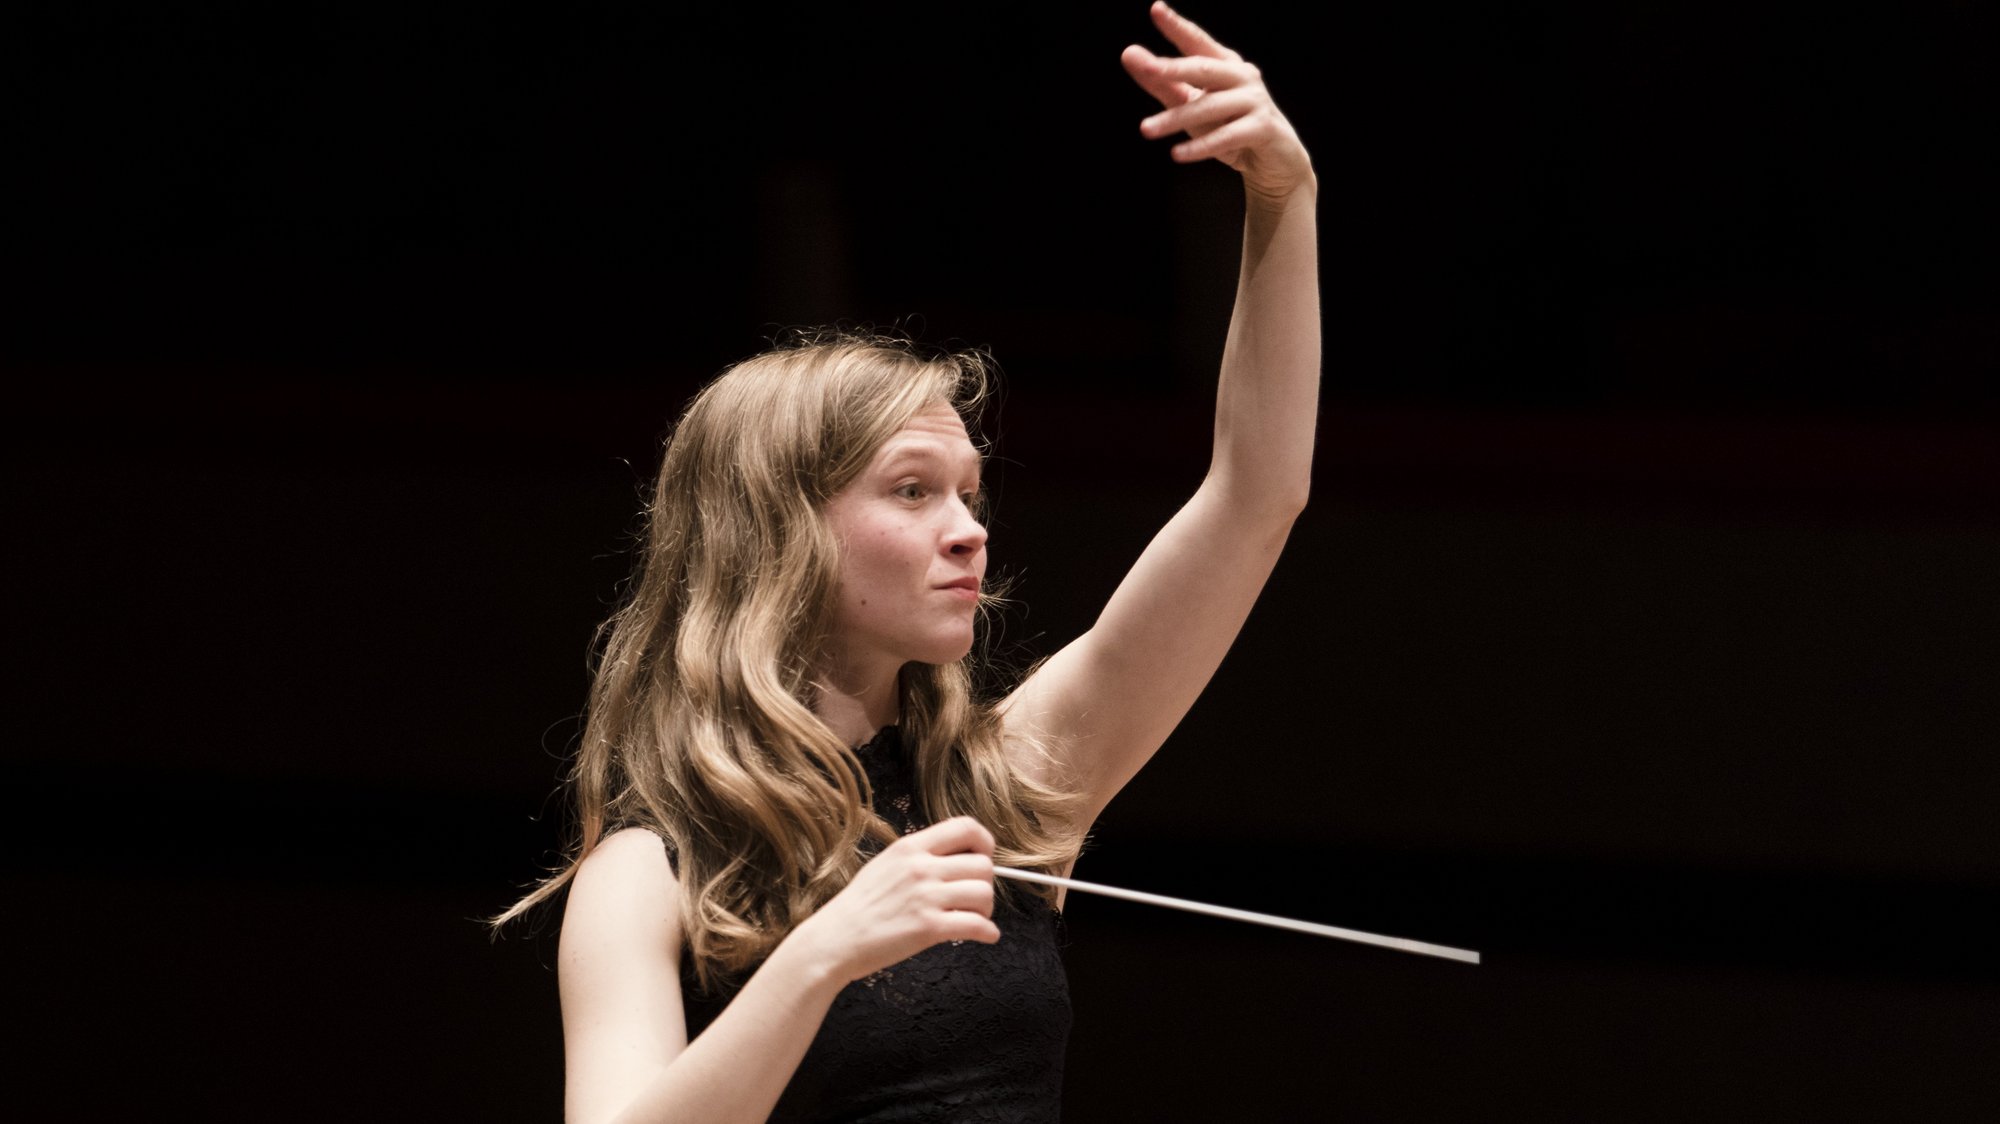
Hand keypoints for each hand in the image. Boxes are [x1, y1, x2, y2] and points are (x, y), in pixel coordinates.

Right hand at [792, 816, 999, 983]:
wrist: (834, 940)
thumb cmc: (859, 907)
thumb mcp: (885, 864)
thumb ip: (920, 857)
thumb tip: (957, 859)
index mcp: (910, 847)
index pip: (965, 827)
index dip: (984, 842)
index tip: (983, 857)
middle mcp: (920, 867)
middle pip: (983, 864)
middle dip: (986, 883)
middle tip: (975, 898)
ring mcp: (925, 897)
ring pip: (984, 894)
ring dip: (987, 909)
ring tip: (975, 917)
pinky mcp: (928, 928)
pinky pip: (977, 925)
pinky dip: (988, 932)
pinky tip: (984, 935)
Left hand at [1121, 2, 1313, 201]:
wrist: (1272, 160)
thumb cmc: (1227, 126)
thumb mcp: (1190, 105)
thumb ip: (1161, 83)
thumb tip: (1129, 53)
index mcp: (1224, 64)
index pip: (1197, 42)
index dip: (1178, 26)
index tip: (1156, 9)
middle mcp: (1242, 76)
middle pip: (1204, 69)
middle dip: (1173, 68)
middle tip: (1146, 68)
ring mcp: (1255, 101)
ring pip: (1210, 106)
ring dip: (1175, 119)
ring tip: (1146, 129)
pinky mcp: (1263, 128)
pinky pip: (1226, 137)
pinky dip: (1200, 147)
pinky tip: (1176, 154)